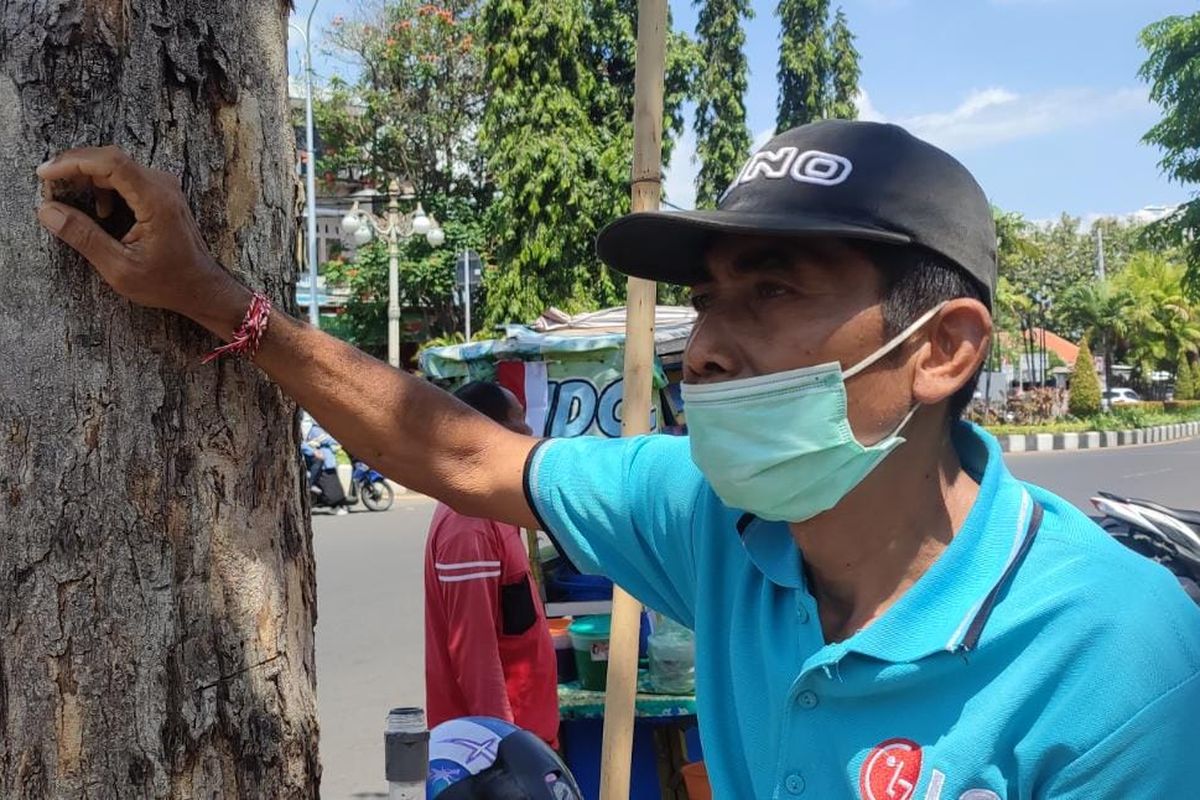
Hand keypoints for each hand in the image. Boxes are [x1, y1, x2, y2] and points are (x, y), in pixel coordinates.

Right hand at [36, 146, 243, 325]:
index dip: (72, 162)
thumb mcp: (119, 268)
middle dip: (74, 170)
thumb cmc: (167, 282)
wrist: (201, 287)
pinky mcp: (161, 193)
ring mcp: (164, 187)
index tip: (44, 174)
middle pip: (110, 159)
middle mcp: (163, 186)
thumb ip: (83, 237)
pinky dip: (103, 187)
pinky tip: (98, 212)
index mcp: (156, 201)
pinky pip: (126, 177)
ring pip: (115, 166)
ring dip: (86, 179)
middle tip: (49, 192)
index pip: (110, 162)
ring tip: (68, 204)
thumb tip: (46, 211)